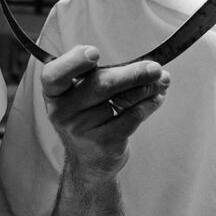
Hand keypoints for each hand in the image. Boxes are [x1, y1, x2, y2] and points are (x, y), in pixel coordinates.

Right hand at [41, 46, 169, 179]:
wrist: (88, 162)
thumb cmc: (87, 116)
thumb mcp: (79, 95)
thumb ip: (96, 75)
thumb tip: (139, 62)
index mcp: (53, 92)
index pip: (54, 75)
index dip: (74, 62)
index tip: (94, 53)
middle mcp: (62, 111)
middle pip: (100, 85)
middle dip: (132, 73)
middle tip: (156, 67)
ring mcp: (81, 130)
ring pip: (122, 100)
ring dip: (147, 88)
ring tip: (162, 80)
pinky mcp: (103, 143)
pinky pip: (133, 117)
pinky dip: (149, 104)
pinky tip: (157, 98)